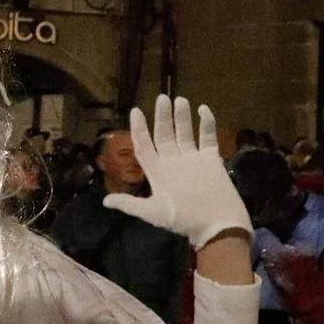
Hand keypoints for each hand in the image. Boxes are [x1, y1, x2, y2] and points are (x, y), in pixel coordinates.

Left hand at [103, 96, 251, 248]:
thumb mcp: (154, 213)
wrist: (217, 226)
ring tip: (179, 99)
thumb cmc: (185, 219)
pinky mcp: (211, 160)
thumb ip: (132, 205)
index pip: (145, 147)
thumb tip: (106, 201)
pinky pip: (207, 138)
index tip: (136, 111)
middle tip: (161, 98)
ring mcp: (193, 160)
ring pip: (185, 133)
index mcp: (159, 173)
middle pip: (165, 136)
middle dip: (162, 117)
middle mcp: (174, 163)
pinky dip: (206, 124)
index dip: (139, 130)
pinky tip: (203, 109)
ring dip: (182, 117)